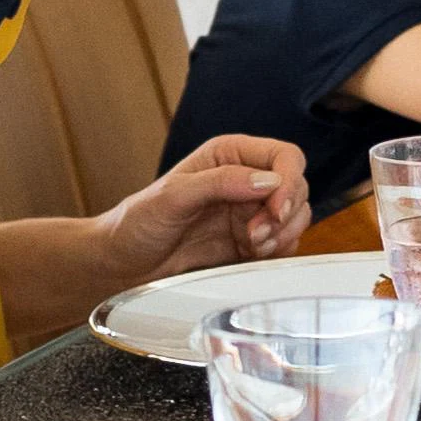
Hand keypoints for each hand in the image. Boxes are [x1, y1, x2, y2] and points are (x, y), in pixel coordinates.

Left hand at [94, 131, 310, 282]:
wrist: (123, 265)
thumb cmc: (137, 224)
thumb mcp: (173, 196)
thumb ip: (219, 182)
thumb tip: (265, 181)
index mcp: (228, 156)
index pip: (284, 157)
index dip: (288, 181)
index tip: (276, 208)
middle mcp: (244, 180)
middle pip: (296, 187)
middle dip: (283, 214)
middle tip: (254, 236)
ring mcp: (250, 212)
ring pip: (296, 217)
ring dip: (282, 235)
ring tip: (250, 246)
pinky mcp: (250, 243)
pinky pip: (284, 244)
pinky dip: (276, 252)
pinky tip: (250, 255)